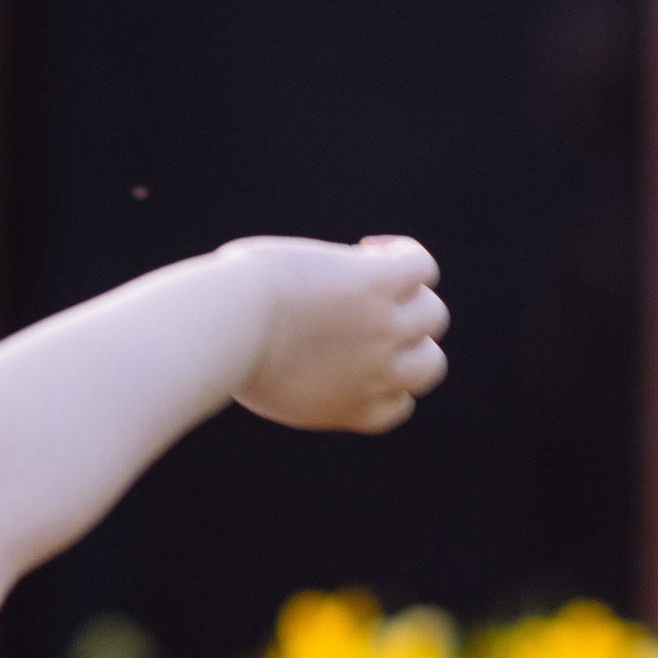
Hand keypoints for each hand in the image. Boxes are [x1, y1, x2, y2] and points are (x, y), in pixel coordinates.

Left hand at [225, 233, 448, 433]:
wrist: (229, 328)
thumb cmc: (225, 352)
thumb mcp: (264, 381)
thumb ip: (298, 373)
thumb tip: (301, 342)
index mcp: (350, 408)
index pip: (397, 405)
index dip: (385, 379)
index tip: (351, 357)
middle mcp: (377, 374)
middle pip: (429, 364)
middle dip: (405, 342)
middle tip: (361, 318)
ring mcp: (384, 329)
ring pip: (432, 314)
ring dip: (404, 296)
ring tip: (363, 279)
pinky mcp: (379, 283)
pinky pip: (421, 265)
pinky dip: (402, 253)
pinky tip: (365, 249)